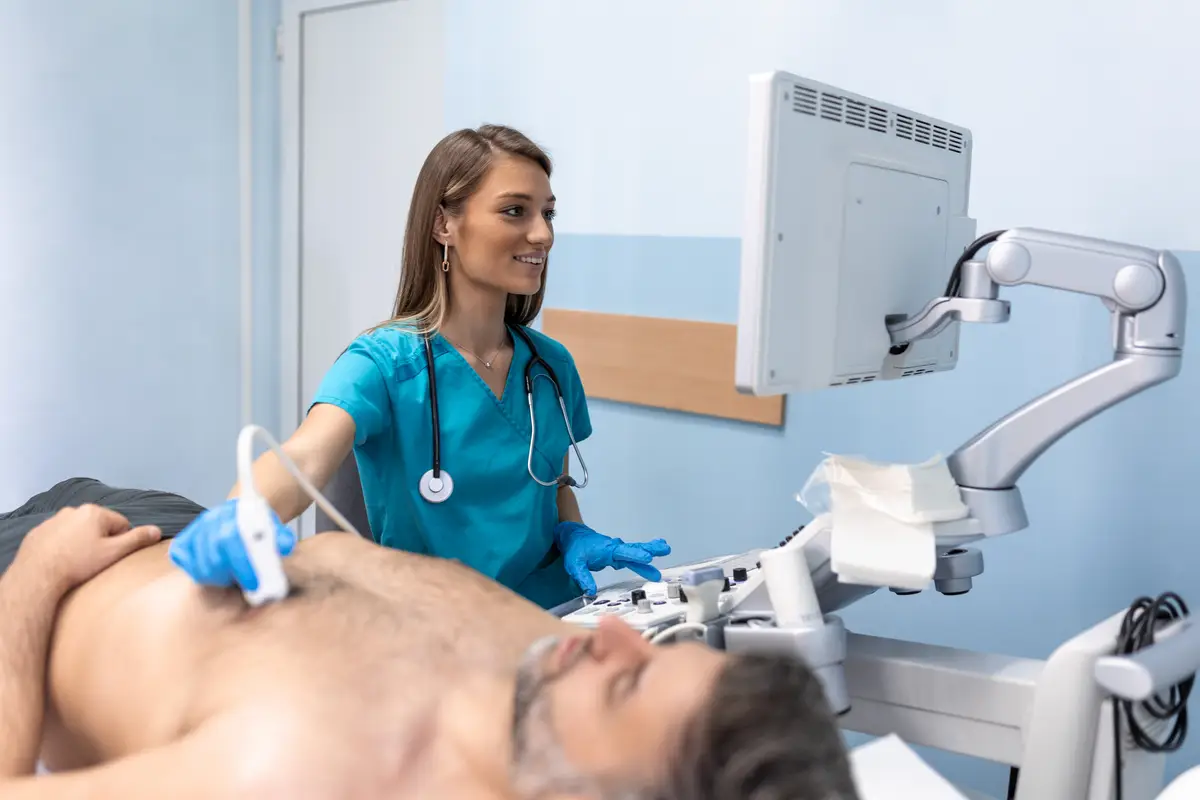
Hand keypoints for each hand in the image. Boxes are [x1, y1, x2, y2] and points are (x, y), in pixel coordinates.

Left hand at [15, 505, 161, 592]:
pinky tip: (60, 562)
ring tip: (77, 563)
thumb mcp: (113, 553)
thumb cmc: (78, 564)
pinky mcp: (37, 533)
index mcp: (94, 512)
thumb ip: (137, 539)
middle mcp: (73, 511)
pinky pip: (58, 537)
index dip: (121, 542)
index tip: (110, 556)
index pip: (122, 524)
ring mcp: (53, 521)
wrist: (36, 576)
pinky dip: (62, 546)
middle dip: (100, 541)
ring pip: (78, 531)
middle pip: (99, 526)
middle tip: (95, 561)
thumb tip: (157, 530)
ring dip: (81, 543)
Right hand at [169, 499, 295, 591]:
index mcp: (234, 511)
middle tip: (251, 586)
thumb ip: (282, 538)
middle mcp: (211, 519)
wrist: (243, 519)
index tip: (255, 583)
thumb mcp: (275, 530)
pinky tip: (218, 574)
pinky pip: (187, 565)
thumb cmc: (259, 529)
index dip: (242, 564)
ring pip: (201, 566)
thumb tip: (285, 546)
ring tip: (236, 578)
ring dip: (221, 579)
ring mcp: (195, 530)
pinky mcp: (184, 542)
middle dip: (234, 575)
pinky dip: (202, 575)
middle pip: (215, 555)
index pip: (230, 538)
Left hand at [554, 521, 670, 595]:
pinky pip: (633, 555)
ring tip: (666, 549)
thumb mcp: (574, 565)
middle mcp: (615, 548)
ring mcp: (618, 551)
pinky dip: (643, 556)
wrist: (572, 536)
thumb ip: (583, 577)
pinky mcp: (618, 555)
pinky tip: (653, 557)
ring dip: (651, 550)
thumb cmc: (574, 549)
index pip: (624, 552)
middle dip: (650, 549)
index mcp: (607, 550)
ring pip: (636, 550)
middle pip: (635, 549)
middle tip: (665, 549)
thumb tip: (591, 591)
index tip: (648, 557)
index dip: (635, 555)